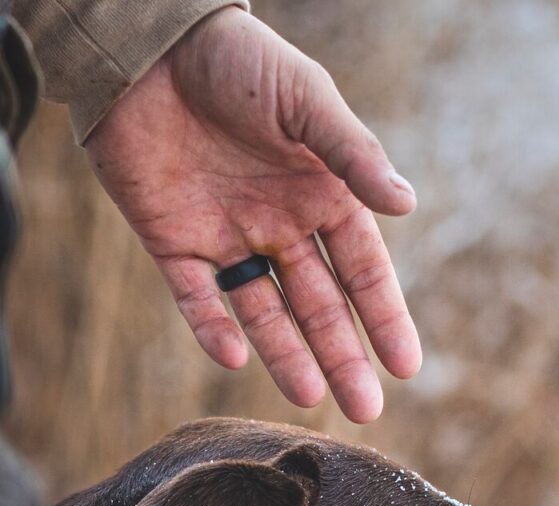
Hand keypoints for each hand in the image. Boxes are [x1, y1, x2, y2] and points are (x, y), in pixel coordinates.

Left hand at [84, 8, 421, 422]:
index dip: (384, 317)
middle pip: (319, 304)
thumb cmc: (239, 60)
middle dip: (343, 356)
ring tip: (309, 397)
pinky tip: (234, 355)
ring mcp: (226, 236)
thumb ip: (353, 155)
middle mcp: (279, 224)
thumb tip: (408, 205)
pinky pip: (196, 296)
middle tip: (366, 410)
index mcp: (321, 194)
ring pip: (264, 311)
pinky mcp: (172, 241)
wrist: (150, 42)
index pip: (362, 270)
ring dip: (287, 355)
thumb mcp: (306, 100)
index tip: (406, 366)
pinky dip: (213, 325)